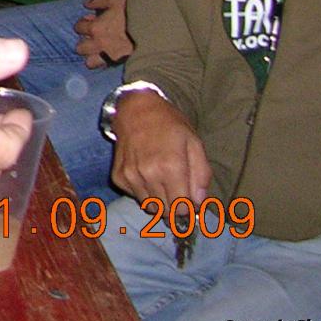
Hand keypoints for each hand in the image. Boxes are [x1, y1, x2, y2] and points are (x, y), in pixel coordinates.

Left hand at [74, 0, 131, 68]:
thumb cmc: (134, 13)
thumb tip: (86, 4)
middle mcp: (98, 44)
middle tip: (93, 37)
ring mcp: (108, 56)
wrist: (154, 31)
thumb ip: (98, 1)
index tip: (90, 22)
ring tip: (99, 49)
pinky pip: (104, 67)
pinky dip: (103, 62)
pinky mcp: (118, 64)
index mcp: (96, 28)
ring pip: (89, 62)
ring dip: (91, 55)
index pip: (78, 28)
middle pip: (80, 48)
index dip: (83, 24)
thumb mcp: (115, 0)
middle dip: (84, 42)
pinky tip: (109, 55)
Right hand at [111, 91, 211, 206]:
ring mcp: (131, 175)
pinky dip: (143, 191)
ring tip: (162, 181)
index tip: (191, 203)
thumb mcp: (194, 143)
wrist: (135, 109)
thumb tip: (199, 202)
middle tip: (179, 193)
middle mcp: (148, 174)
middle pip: (166, 211)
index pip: (182, 209)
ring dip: (159, 200)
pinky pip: (134, 196)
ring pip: (149, 206)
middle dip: (175, 207)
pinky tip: (146, 175)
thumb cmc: (169, 124)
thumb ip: (202, 175)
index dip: (189, 210)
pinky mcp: (118, 175)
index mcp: (171, 167)